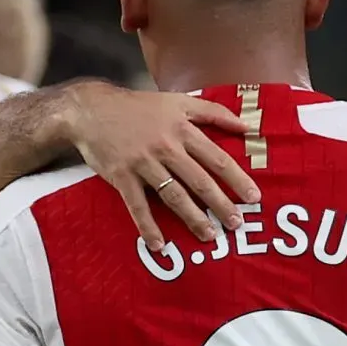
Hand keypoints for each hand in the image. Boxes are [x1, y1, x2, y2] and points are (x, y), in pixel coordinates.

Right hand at [62, 81, 259, 250]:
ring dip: (193, 217)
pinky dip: (148, 226)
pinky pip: (137, 206)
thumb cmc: (139, 107)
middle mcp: (166, 147)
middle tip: (237, 223)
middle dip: (220, 204)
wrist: (92, 109)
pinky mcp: (122, 176)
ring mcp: (143, 163)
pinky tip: (159, 244)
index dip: (237, 179)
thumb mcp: (178, 100)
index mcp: (182, 129)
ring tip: (209, 235)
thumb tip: (246, 125)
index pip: (217, 158)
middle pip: (199, 180)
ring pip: (173, 195)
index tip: (254, 197)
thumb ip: (213, 112)